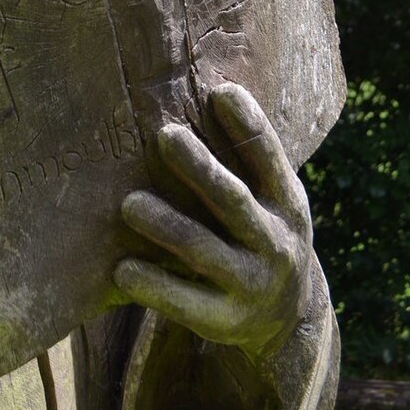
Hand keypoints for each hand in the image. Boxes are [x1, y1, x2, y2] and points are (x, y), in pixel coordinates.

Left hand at [114, 82, 312, 359]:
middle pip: (233, 201)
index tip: (221, 91)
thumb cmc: (261, 233)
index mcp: (286, 204)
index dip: (248, 125)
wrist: (288, 321)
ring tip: (129, 203)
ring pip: (203, 252)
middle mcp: (275, 244)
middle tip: (165, 135)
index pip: (269, 159)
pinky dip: (153, 285)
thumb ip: (244, 158)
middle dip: (201, 168)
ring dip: (166, 225)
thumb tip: (211, 87)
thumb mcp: (269, 199)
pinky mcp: (224, 322)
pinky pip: (185, 303)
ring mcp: (251, 285)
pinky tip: (122, 268)